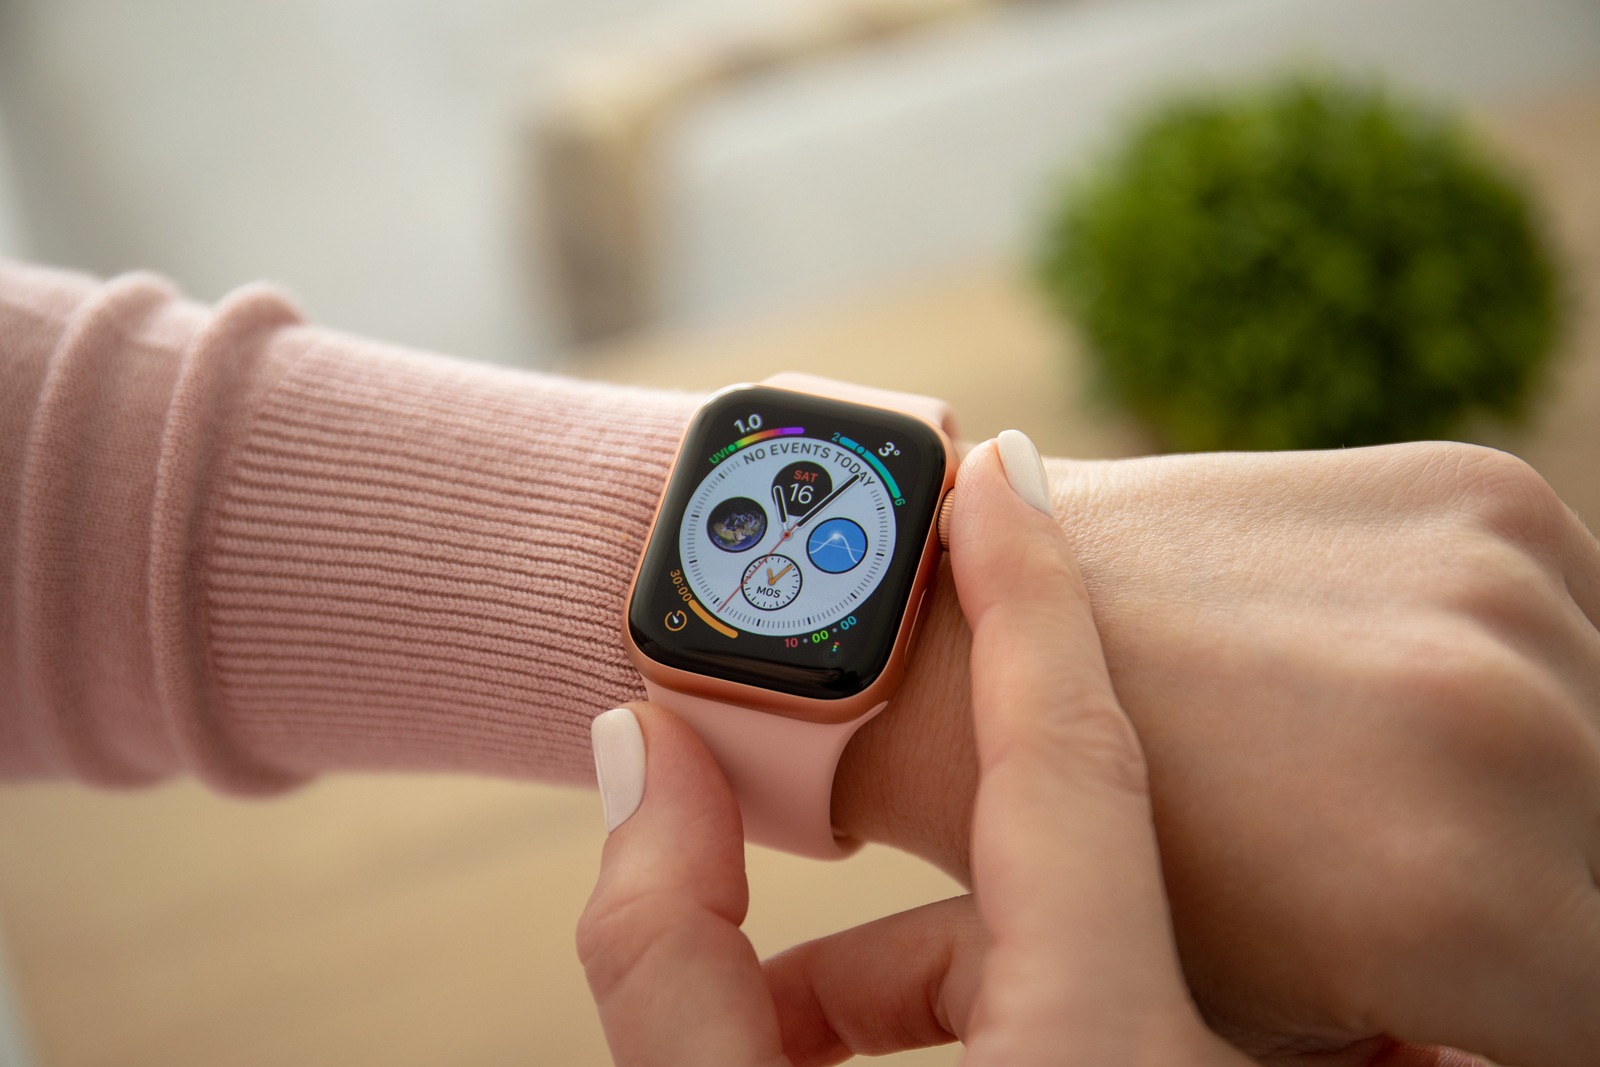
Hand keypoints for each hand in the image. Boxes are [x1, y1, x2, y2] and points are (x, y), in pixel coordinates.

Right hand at [578, 435, 1251, 1064]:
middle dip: (901, 928)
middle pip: (1062, 896)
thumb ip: (670, 953)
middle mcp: (1213, 1062)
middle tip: (788, 988)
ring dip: (954, 994)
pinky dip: (1033, 1032)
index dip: (1021, 591)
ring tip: (815, 1058)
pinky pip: (1149, 1030)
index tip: (996, 470)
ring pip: (1104, 976)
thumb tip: (646, 755)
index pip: (1067, 758)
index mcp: (1103, 1050)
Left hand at [833, 441, 1599, 1063]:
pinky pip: (1562, 609)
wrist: (948, 627)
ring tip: (1384, 770)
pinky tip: (1379, 679)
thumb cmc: (1066, 858)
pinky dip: (1505, 658)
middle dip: (1540, 881)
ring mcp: (1501, 588)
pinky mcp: (1479, 495)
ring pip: (1599, 714)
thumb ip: (1428, 1027)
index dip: (1537, 1001)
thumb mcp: (1268, 1006)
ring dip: (1534, 763)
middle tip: (1423, 870)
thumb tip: (1510, 1009)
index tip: (1488, 986)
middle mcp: (1513, 725)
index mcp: (1462, 897)